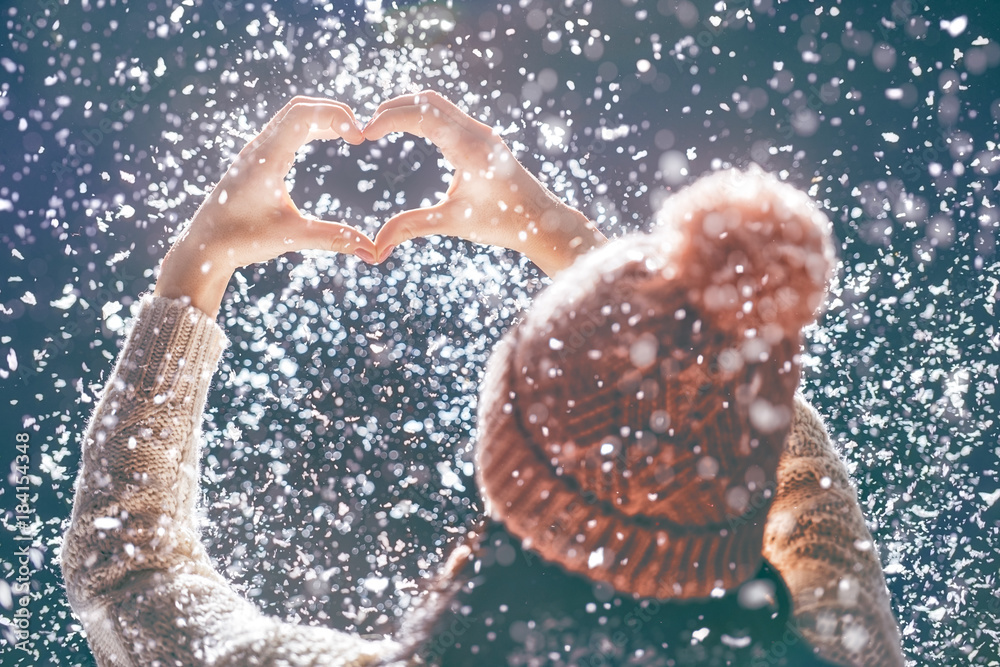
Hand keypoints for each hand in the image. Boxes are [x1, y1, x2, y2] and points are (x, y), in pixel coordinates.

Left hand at [154, 96, 376, 315]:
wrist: (203, 247)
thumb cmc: (241, 240)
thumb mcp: (292, 237)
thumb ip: (333, 238)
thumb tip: (370, 251)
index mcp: (266, 159)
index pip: (303, 115)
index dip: (336, 116)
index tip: (360, 138)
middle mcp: (258, 148)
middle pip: (299, 108)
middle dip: (333, 113)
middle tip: (359, 133)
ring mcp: (254, 152)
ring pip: (291, 117)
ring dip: (321, 118)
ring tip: (349, 134)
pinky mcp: (254, 161)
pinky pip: (285, 130)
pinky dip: (310, 127)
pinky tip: (326, 139)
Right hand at [363, 91, 606, 275]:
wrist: (542, 221)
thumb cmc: (503, 223)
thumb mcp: (453, 224)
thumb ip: (412, 227)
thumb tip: (376, 248)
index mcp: (470, 149)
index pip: (422, 115)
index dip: (388, 119)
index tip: (364, 134)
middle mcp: (478, 133)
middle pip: (427, 100)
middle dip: (393, 108)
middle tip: (367, 129)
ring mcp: (482, 132)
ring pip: (438, 104)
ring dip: (408, 109)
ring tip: (381, 127)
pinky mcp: (483, 138)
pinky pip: (448, 115)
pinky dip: (423, 116)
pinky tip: (407, 132)